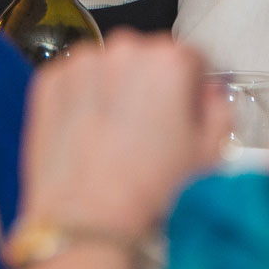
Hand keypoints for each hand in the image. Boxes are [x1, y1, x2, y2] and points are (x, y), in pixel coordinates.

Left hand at [19, 32, 227, 239]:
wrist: (87, 219)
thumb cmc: (150, 189)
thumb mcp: (209, 152)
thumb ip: (219, 110)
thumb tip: (209, 95)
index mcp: (169, 60)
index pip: (192, 59)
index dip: (192, 88)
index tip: (185, 111)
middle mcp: (124, 49)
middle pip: (148, 58)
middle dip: (151, 84)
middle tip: (148, 128)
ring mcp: (82, 62)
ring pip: (109, 67)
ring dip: (115, 88)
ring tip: (114, 135)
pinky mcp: (49, 80)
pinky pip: (75, 80)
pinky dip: (82, 98)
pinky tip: (89, 134)